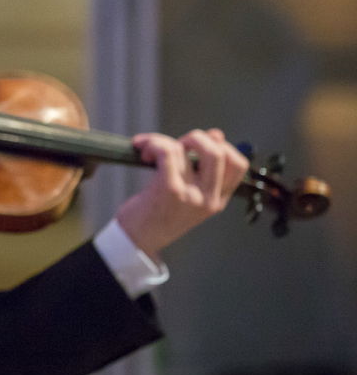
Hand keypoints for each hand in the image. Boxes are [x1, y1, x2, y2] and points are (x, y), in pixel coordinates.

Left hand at [115, 128, 249, 259]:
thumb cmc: (157, 215)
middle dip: (196, 138)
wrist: (136, 241)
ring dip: (162, 140)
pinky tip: (143, 151)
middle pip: (219, 152)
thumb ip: (201, 167)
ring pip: (187, 149)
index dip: (221, 146)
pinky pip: (168, 152)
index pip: (238, 165)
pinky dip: (154, 143)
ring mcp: (192, 194)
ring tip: (149, 150)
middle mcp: (209, 198)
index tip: (197, 145)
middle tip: (176, 146)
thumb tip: (217, 134)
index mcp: (217, 200)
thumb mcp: (186, 193)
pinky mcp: (170, 190)